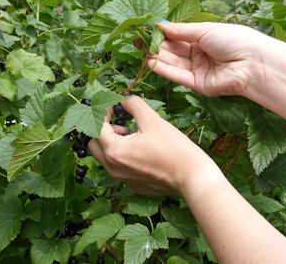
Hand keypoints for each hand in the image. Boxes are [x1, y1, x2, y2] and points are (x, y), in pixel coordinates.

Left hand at [88, 96, 218, 196]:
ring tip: (133, 135)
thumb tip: (124, 101)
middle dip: (103, 131)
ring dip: (113, 143)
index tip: (114, 107)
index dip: (103, 113)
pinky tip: (142, 150)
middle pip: (94, 146)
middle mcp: (113, 168)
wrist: (192, 177)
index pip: (97, 128)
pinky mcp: (133, 185)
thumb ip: (133, 105)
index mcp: (114, 151)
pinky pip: (119, 168)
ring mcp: (122, 179)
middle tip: (121, 123)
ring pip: (105, 158)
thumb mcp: (152, 120)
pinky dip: (123, 157)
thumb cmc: (173, 148)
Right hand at [148, 22, 267, 96]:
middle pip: (174, 51)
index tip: (147, 31)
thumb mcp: (205, 30)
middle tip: (138, 42)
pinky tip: (152, 63)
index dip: (162, 34)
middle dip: (156, 46)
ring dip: (158, 58)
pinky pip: (178, 76)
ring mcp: (198, 70)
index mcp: (203, 39)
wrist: (252, 63)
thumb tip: (160, 26)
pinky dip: (165, 70)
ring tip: (142, 53)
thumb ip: (181, 31)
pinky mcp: (197, 85)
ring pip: (174, 64)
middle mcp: (199, 55)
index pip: (178, 37)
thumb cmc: (234, 40)